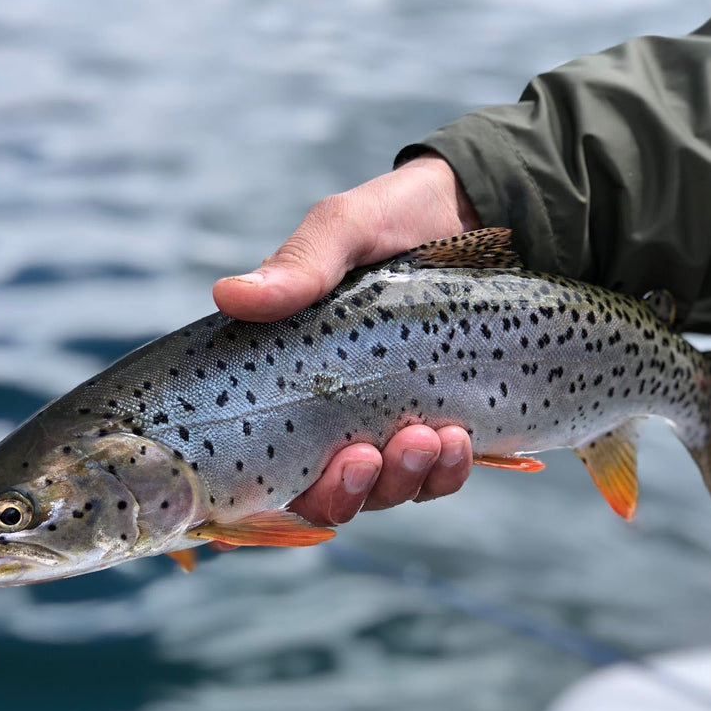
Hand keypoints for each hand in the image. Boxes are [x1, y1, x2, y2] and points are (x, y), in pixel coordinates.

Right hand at [213, 154, 479, 524]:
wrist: (482, 210)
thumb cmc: (399, 218)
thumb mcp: (347, 228)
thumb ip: (300, 266)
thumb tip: (227, 295)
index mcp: (289, 377)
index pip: (256, 454)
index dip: (250, 500)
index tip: (275, 489)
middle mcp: (333, 413)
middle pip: (321, 494)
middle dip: (343, 492)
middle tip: (365, 456)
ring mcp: (390, 423)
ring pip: (383, 492)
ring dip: (401, 480)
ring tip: (427, 438)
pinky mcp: (443, 425)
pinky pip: (438, 477)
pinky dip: (447, 472)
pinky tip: (457, 441)